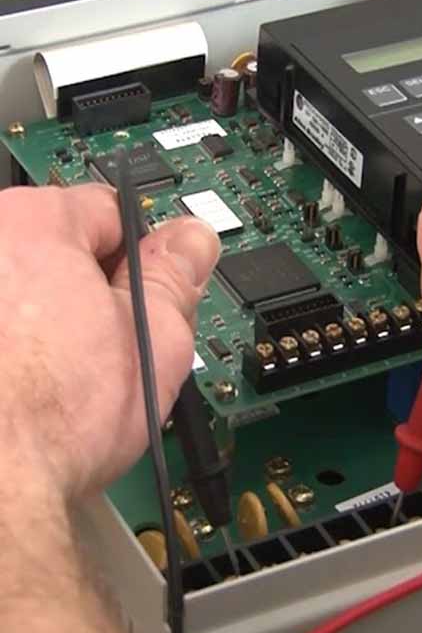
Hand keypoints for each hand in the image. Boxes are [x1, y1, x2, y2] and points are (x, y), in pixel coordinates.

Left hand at [0, 183, 219, 496]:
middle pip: (59, 249)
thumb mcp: (153, 340)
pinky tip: (29, 386)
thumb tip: (192, 242)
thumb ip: (175, 275)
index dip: (142, 254)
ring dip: (50, 318)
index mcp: (33, 224)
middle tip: (116, 342)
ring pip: (22, 292)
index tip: (150, 289)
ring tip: (72, 375)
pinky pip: (2, 327)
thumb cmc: (56, 422)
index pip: (110, 210)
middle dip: (93, 288)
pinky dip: (14, 346)